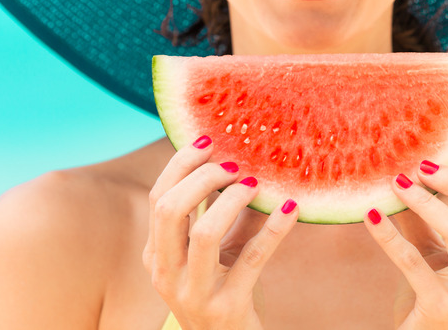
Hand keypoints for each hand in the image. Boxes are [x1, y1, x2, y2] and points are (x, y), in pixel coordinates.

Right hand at [143, 135, 298, 329]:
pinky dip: (274, 229)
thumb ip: (224, 213)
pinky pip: (252, 259)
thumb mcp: (216, 252)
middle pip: (170, 209)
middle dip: (202, 177)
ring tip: (254, 185)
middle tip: (234, 164)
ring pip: (204, 234)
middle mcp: (165, 273)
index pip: (158, 198)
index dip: (181, 165)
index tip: (209, 141)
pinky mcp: (227, 306)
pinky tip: (291, 209)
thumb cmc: (223, 291)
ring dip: (232, 200)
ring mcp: (193, 293)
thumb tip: (245, 163)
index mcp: (156, 255)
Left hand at [364, 137, 447, 329]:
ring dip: (425, 202)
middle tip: (422, 165)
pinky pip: (414, 263)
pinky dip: (390, 237)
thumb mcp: (434, 248)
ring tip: (396, 184)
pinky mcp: (444, 310)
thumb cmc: (430, 291)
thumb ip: (428, 213)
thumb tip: (410, 166)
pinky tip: (370, 217)